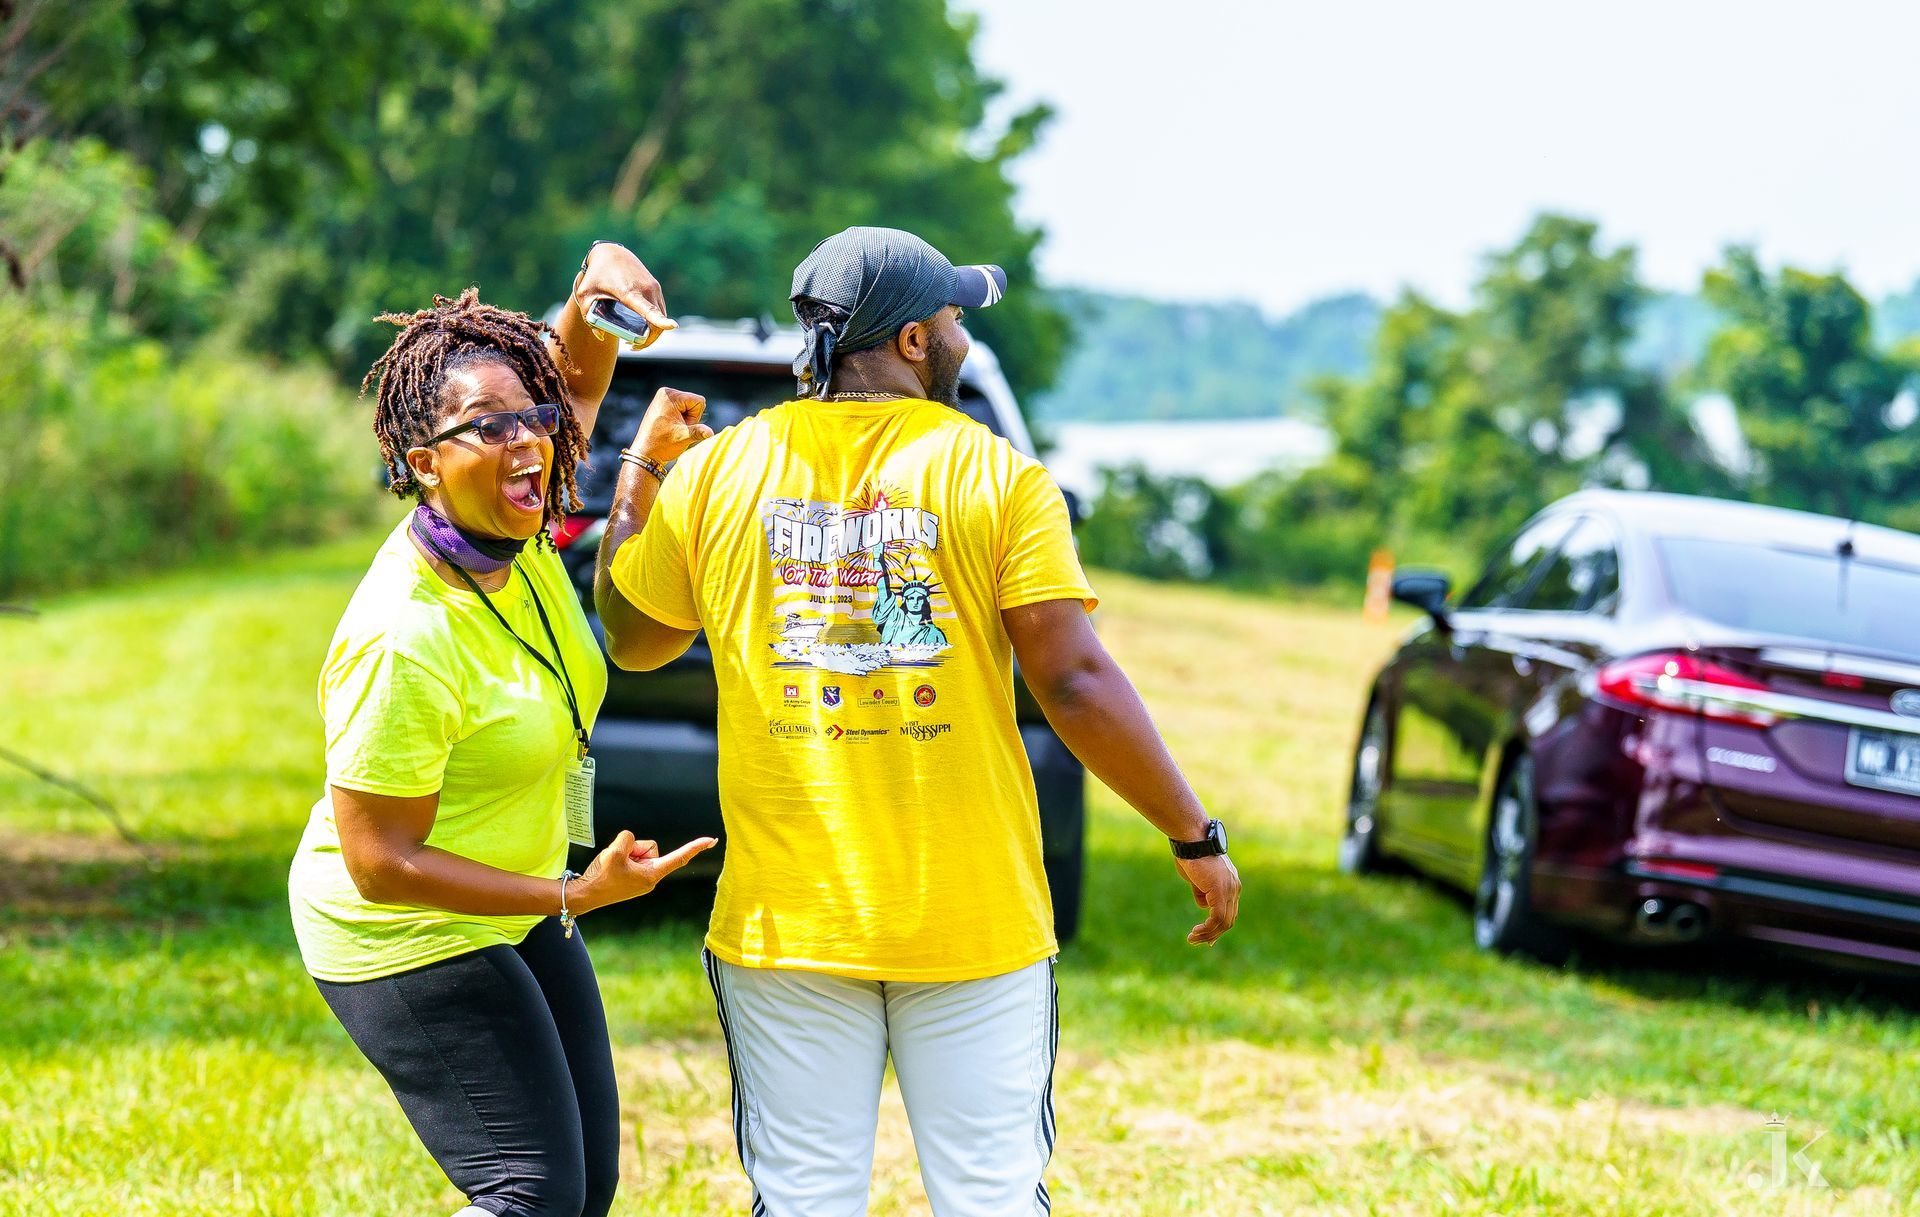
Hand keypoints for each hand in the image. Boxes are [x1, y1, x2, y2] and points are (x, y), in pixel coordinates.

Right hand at [573, 829, 716, 911]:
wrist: (586, 894)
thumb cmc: (602, 877)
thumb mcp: (615, 852)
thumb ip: (629, 839)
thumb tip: (632, 841)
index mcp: (652, 875)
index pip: (678, 858)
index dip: (695, 847)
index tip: (712, 840)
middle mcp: (650, 877)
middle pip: (650, 847)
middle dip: (634, 848)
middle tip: (618, 863)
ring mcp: (641, 877)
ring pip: (639, 850)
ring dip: (626, 852)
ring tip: (613, 866)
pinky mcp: (632, 876)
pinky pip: (631, 856)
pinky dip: (621, 857)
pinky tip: (611, 868)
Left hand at [574, 242, 674, 350]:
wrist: (610, 253)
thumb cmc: (596, 275)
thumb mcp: (585, 295)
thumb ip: (589, 317)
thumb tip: (601, 336)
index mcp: (628, 292)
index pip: (649, 310)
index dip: (661, 321)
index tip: (672, 326)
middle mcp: (645, 289)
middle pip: (657, 322)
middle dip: (649, 340)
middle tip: (632, 347)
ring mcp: (653, 288)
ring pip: (660, 316)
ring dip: (652, 331)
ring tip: (634, 339)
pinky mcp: (655, 287)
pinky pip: (659, 309)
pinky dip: (654, 321)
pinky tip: (642, 325)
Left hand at [631, 387, 713, 462]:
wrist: (646, 453)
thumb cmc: (662, 444)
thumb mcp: (683, 437)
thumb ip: (698, 432)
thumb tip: (711, 433)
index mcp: (670, 395)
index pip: (699, 401)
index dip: (695, 417)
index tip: (681, 426)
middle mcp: (665, 392)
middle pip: (694, 403)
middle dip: (690, 418)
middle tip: (676, 429)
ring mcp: (663, 398)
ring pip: (689, 407)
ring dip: (685, 420)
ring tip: (672, 429)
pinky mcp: (662, 404)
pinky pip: (681, 409)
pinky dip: (680, 419)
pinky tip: (670, 427)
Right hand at [1175, 853, 1240, 944]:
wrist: (1191, 840)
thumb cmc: (1191, 854)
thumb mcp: (1197, 878)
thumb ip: (1202, 891)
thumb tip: (1203, 904)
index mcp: (1231, 883)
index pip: (1229, 911)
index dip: (1218, 926)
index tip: (1205, 936)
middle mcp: (1234, 887)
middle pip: (1228, 919)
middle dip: (1212, 933)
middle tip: (1197, 941)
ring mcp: (1229, 889)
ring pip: (1223, 921)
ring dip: (1208, 933)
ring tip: (1193, 938)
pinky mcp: (1221, 891)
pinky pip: (1217, 917)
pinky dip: (1207, 928)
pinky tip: (1196, 932)